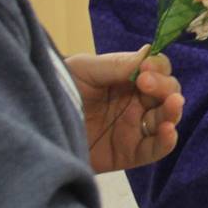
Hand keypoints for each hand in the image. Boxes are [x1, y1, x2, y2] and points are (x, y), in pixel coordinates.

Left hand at [68, 47, 183, 173]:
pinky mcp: (128, 154)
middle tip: (146, 84)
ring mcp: (133, 128)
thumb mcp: (84, 70)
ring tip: (173, 104)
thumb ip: (117, 65)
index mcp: (128, 79)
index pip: (157, 70)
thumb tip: (150, 54)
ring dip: (173, 111)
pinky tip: (168, 131)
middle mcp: (135, 103)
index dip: (158, 68)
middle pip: (167, 93)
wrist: (34, 125)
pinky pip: (154, 150)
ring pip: (166, 119)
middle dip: (165, 87)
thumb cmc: (58, 89)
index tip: (145, 69)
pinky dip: (166, 141)